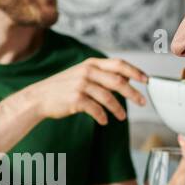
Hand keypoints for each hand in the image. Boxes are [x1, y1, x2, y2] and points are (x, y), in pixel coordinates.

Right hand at [25, 57, 147, 125]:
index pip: (119, 64)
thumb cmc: (62, 88)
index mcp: (91, 63)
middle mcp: (87, 72)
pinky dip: (102, 117)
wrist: (38, 98)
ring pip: (108, 98)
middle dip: (133, 92)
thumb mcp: (81, 74)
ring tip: (122, 117)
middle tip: (142, 102)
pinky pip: (96, 110)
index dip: (135, 71)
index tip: (146, 80)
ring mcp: (81, 85)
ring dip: (118, 109)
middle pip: (118, 81)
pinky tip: (104, 121)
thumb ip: (101, 75)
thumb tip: (126, 78)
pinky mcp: (76, 99)